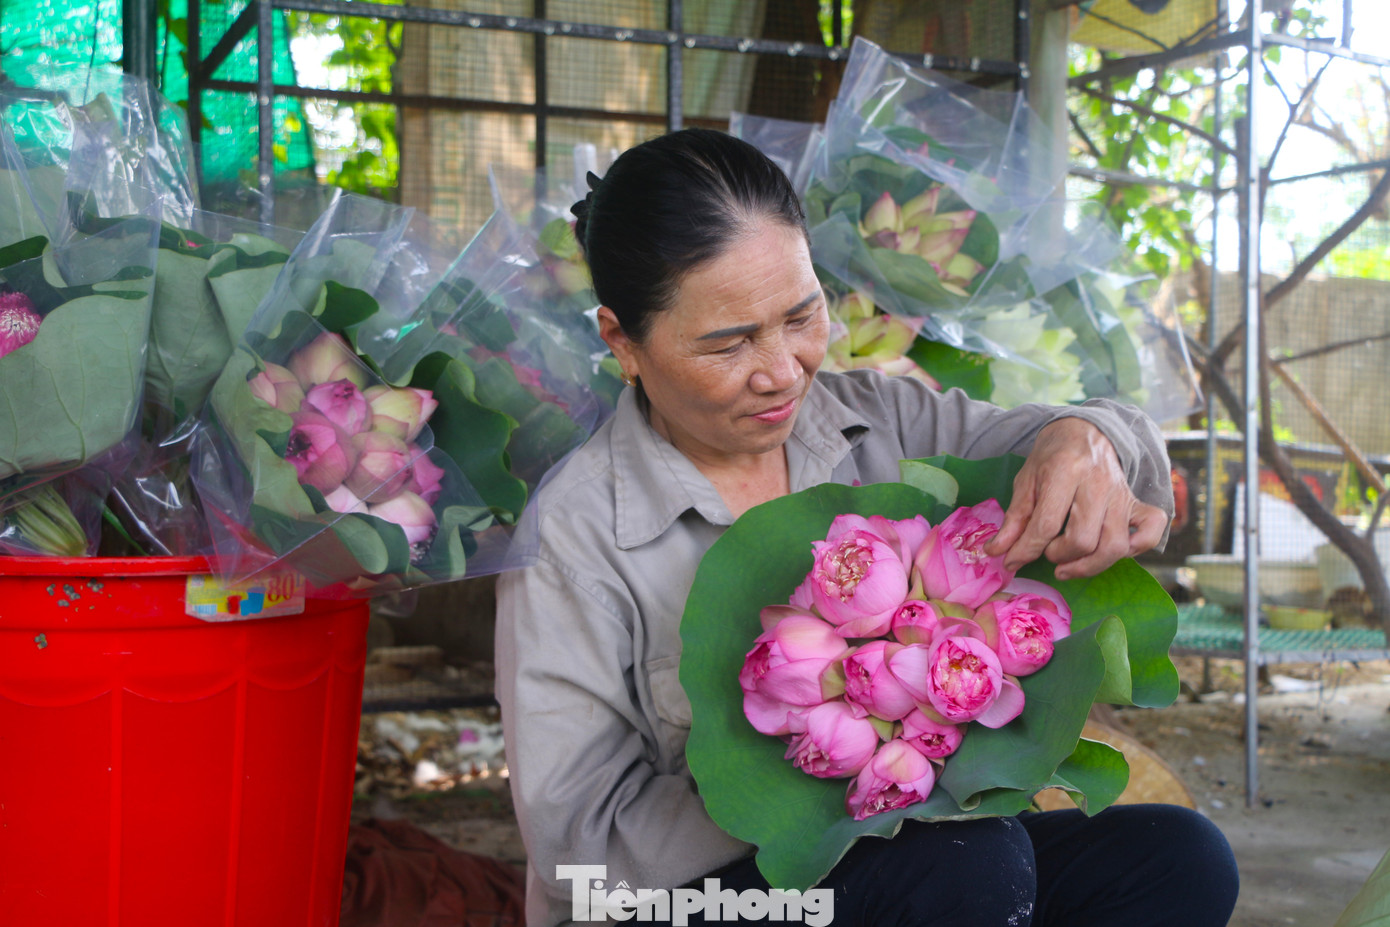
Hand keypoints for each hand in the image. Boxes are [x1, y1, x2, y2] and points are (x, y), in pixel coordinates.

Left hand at [983, 418, 1168, 579]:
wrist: (1083, 431)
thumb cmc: (1051, 457)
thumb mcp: (1025, 480)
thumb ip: (1014, 519)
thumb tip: (998, 552)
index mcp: (1064, 471)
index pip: (1046, 524)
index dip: (1025, 550)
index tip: (1012, 561)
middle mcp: (1097, 483)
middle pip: (1083, 539)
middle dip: (1058, 555)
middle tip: (1046, 551)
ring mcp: (1121, 494)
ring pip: (1114, 546)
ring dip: (1088, 565)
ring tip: (1068, 563)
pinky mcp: (1136, 501)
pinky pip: (1150, 531)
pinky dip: (1136, 550)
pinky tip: (1108, 552)